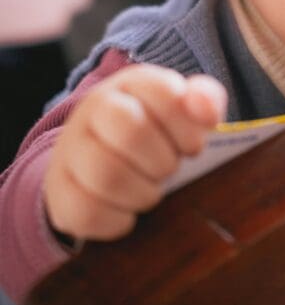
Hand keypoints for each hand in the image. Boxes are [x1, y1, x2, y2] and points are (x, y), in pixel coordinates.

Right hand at [44, 65, 226, 241]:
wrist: (99, 156)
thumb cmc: (154, 132)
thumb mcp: (182, 110)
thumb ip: (205, 100)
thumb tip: (206, 109)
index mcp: (131, 84)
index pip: (164, 93)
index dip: (188, 128)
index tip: (193, 146)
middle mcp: (93, 109)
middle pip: (132, 133)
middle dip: (163, 162)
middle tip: (168, 171)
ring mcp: (70, 148)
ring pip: (108, 176)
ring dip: (143, 193)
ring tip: (150, 190)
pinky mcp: (59, 190)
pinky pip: (88, 212)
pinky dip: (118, 220)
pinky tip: (127, 210)